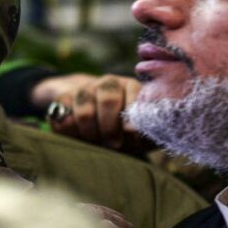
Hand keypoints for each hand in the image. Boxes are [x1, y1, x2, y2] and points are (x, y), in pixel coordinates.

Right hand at [32, 73, 152, 154]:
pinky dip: (71, 131)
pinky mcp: (64, 98)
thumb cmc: (123, 131)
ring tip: (96, 142)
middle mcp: (109, 83)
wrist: (93, 122)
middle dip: (110, 127)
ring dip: (91, 132)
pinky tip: (79, 137)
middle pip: (108, 99)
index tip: (132, 135)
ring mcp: (85, 89)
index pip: (134, 96)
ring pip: (85, 110)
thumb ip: (151, 132)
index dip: (132, 118)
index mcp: (132, 87)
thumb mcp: (141, 132)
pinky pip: (64, 115)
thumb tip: (163, 133)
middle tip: (114, 144)